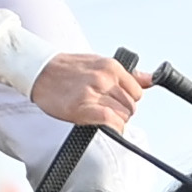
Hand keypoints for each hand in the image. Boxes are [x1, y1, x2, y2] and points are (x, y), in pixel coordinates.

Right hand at [29, 53, 143, 130]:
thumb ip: (128, 75)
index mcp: (111, 66)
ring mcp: (93, 93)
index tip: (117, 103)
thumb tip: (152, 80)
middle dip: (122, 113)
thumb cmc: (67, 69)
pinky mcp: (82, 107)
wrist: (40, 71)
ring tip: (99, 116)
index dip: (129, 102)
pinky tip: (106, 126)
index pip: (137, 92)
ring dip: (114, 121)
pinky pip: (110, 121)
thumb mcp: (101, 64)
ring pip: (122, 116)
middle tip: (106, 111)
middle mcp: (104, 78)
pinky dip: (113, 128)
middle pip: (131, 107)